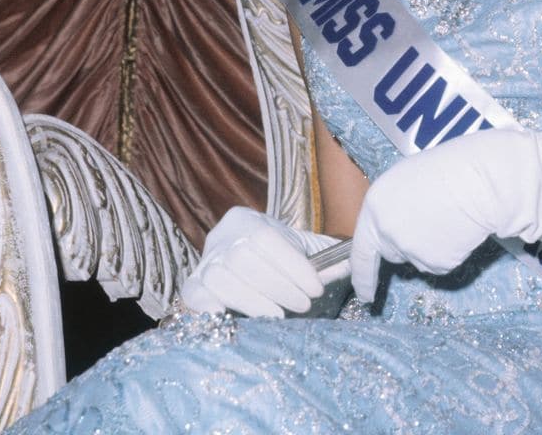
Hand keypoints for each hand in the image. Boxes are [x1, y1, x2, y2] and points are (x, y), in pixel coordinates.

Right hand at [180, 207, 326, 317]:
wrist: (250, 269)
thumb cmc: (280, 260)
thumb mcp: (303, 250)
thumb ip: (325, 256)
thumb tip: (349, 265)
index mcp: (245, 220)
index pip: (266, 237)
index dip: (291, 265)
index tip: (315, 288)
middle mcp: (220, 237)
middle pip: (242, 257)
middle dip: (277, 285)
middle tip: (303, 305)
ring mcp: (203, 263)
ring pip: (220, 277)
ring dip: (252, 301)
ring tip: (279, 317)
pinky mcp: (192, 289)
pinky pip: (195, 296)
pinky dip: (212, 309)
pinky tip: (236, 320)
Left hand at [350, 129, 541, 302]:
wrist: (479, 178)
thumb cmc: (447, 169)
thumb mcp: (404, 181)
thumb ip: (391, 209)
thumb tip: (395, 228)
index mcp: (374, 208)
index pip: (361, 253)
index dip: (362, 277)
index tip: (365, 296)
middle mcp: (386, 233)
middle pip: (393, 253)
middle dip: (407, 246)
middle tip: (430, 223)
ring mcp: (409, 250)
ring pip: (419, 259)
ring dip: (432, 245)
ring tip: (449, 215)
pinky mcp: (434, 263)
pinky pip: (441, 264)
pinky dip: (451, 251)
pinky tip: (459, 228)